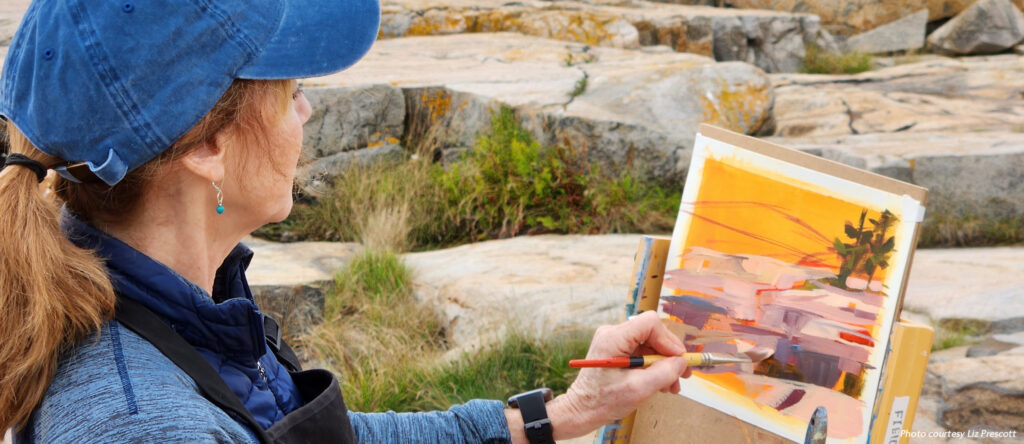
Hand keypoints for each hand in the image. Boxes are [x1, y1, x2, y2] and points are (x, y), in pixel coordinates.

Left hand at [548, 311, 691, 438]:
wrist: (582, 410)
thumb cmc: (603, 401)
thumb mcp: (638, 389)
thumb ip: (663, 373)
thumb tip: (681, 362)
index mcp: (613, 338)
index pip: (650, 323)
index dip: (668, 340)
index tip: (678, 359)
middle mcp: (613, 334)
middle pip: (652, 333)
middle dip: (669, 355)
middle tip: (683, 374)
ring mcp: (614, 342)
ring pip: (650, 344)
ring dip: (664, 364)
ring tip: (672, 386)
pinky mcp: (617, 351)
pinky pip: (642, 352)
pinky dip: (654, 367)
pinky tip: (661, 383)